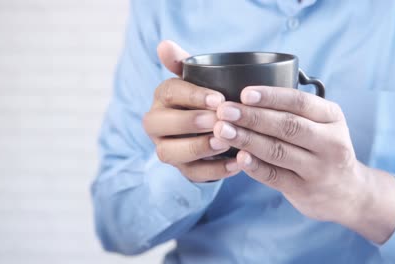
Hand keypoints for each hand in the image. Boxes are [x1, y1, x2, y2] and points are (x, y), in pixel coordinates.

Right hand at [142, 41, 240, 181]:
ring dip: (198, 147)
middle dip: (189, 122)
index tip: (219, 99)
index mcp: (162, 98)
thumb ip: (183, 63)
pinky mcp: (183, 170)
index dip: (192, 96)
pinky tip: (237, 164)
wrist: (214, 127)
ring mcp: (167, 149)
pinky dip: (215, 171)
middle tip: (216, 121)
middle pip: (160, 125)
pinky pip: (193, 174)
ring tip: (225, 142)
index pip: (169, 93)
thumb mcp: (198, 79)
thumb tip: (164, 45)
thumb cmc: (206, 99)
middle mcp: (157, 125)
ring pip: (170, 153)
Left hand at [213, 86, 394, 243]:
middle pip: (287, 126)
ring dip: (247, 139)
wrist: (348, 193)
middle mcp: (330, 142)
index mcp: (332, 117)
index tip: (244, 93)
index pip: (300, 102)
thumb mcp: (323, 124)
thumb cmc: (323, 149)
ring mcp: (319, 169)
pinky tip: (238, 157)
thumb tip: (245, 97)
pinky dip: (255, 166)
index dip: (271, 97)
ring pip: (278, 151)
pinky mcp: (304, 190)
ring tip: (223, 130)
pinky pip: (275, 176)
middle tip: (224, 110)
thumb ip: (295, 111)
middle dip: (252, 116)